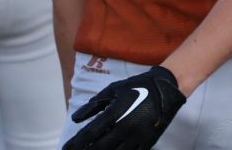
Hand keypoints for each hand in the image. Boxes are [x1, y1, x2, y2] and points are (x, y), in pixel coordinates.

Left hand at [63, 66, 185, 149]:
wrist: (165, 89)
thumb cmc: (137, 86)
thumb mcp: (113, 90)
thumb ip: (94, 105)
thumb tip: (75, 119)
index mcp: (115, 113)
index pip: (90, 133)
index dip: (76, 143)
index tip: (66, 148)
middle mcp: (124, 128)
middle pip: (100, 148)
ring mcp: (137, 137)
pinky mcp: (147, 143)